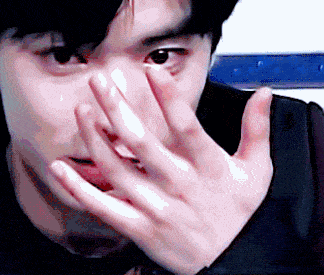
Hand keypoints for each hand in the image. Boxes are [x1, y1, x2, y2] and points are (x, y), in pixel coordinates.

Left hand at [50, 68, 272, 274]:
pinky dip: (79, 189)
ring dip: (94, 139)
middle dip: (117, 107)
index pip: (186, 125)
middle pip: (142, 141)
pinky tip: (59, 169)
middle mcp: (179, 184)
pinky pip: (104, 207)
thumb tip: (264, 93)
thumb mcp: (257, 171)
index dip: (168, 96)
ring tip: (81, 111)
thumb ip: (257, 129)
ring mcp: (157, 208)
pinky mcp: (140, 229)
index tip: (150, 69)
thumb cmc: (241, 213)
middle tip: (100, 81)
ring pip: (117, 170)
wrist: (236, 265)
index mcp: (207, 166)